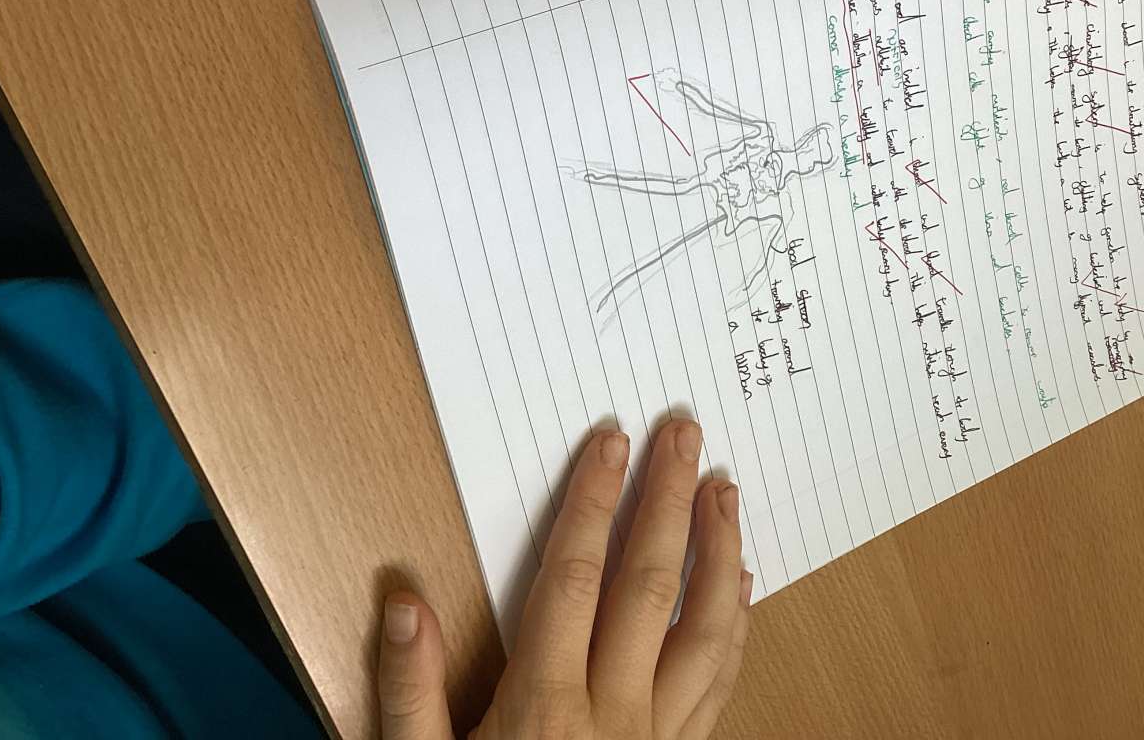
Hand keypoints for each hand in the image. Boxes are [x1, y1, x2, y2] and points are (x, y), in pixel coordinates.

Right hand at [377, 419, 751, 738]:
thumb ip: (408, 692)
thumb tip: (403, 601)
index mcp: (544, 706)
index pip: (575, 578)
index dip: (593, 503)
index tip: (612, 443)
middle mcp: (614, 713)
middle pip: (650, 586)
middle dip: (668, 502)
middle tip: (686, 434)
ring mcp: (660, 739)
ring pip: (707, 630)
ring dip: (719, 552)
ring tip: (725, 490)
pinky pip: (722, 683)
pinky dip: (736, 624)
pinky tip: (740, 584)